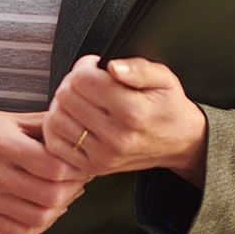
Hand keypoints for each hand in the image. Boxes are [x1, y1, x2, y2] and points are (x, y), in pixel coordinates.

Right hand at [0, 111, 88, 233]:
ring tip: (64, 195)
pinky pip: (20, 232)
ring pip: (38, 218)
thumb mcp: (9, 118)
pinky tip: (45, 210)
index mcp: (2, 145)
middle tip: (77, 181)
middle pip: (49, 195)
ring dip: (60, 209)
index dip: (75, 169)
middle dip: (72, 189)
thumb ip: (44, 125)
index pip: (52, 167)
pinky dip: (40, 225)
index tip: (81, 165)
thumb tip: (75, 131)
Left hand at [44, 56, 208, 185]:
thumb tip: (113, 66)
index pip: (83, 80)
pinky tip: (74, 119)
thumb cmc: (168, 107)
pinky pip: (56, 144)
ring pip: (56, 120)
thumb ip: (138, 68)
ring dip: (62, 104)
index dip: (85, 66)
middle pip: (66, 97)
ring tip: (81, 99)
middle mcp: (117, 137)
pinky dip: (58, 128)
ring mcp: (102, 155)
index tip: (95, 67)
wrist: (178, 142)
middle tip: (87, 82)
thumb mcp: (164, 79)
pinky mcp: (93, 167)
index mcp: (133, 112)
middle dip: (72, 83)